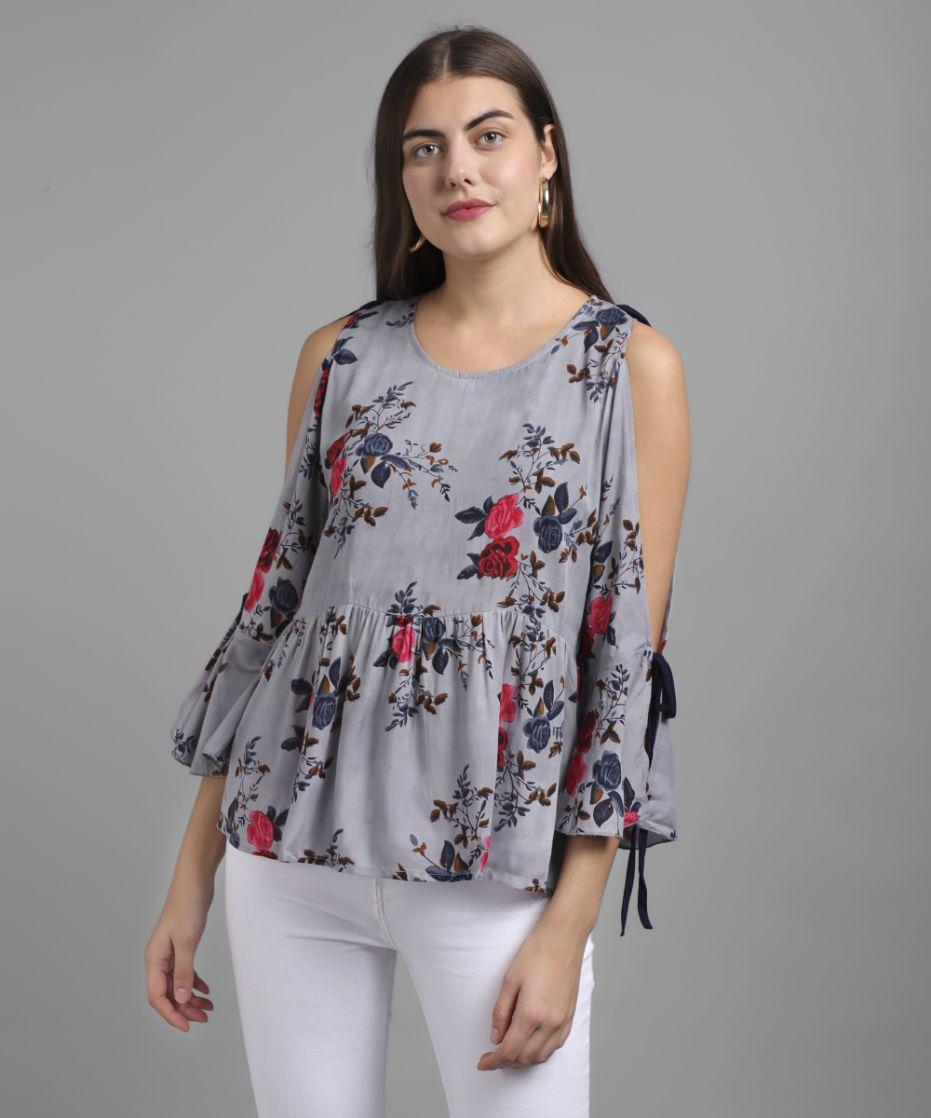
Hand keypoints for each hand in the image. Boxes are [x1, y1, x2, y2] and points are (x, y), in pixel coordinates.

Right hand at [145, 876, 215, 1031]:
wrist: (195, 881)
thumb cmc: (188, 906)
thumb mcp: (187, 942)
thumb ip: (183, 971)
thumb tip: (181, 998)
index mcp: (154, 959)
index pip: (157, 996)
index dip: (171, 1014)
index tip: (187, 1026)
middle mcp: (158, 958)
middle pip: (167, 993)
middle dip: (184, 1009)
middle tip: (204, 1018)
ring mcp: (169, 952)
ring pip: (176, 984)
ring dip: (190, 998)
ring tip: (209, 1008)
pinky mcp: (181, 945)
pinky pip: (184, 972)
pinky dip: (194, 983)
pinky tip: (206, 990)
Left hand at [477, 917, 589, 1070]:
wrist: (564, 937)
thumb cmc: (537, 952)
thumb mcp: (509, 980)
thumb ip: (501, 1012)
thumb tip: (495, 1037)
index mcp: (531, 1014)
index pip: (509, 1051)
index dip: (493, 1061)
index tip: (482, 1062)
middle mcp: (549, 1023)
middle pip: (525, 1058)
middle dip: (505, 1062)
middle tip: (491, 1056)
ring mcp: (562, 1021)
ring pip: (541, 1056)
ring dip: (523, 1060)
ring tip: (508, 1051)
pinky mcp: (570, 1016)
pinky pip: (555, 1046)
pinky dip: (540, 1052)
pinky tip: (530, 1044)